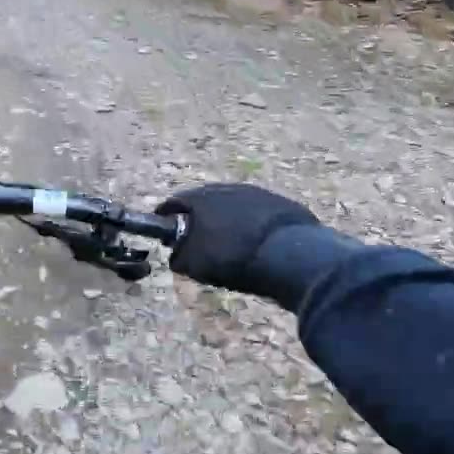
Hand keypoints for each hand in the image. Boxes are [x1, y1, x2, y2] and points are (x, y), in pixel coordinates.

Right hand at [154, 183, 318, 300]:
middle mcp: (226, 188)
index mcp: (200, 198)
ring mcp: (256, 192)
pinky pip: (257, 212)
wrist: (290, 255)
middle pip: (204, 200)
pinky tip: (254, 240)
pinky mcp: (281, 202)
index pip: (174, 202)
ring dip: (226, 218)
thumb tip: (176, 253)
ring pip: (232, 203)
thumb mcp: (195, 265)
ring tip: (227, 239)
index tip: (163, 226)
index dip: (166, 215)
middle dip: (197, 215)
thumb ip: (179, 255)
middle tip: (195, 234)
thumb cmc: (234, 259)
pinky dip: (250, 223)